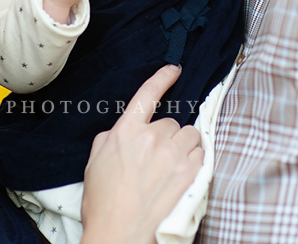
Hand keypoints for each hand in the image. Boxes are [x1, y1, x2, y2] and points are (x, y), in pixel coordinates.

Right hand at [81, 65, 202, 243]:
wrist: (120, 234)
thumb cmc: (104, 203)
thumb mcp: (95, 162)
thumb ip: (113, 138)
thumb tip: (125, 131)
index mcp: (126, 131)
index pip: (147, 94)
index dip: (162, 79)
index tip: (174, 70)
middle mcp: (152, 137)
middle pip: (172, 123)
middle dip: (168, 138)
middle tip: (157, 160)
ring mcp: (174, 154)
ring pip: (190, 136)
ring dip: (184, 148)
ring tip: (171, 169)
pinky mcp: (191, 172)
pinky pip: (201, 155)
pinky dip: (195, 162)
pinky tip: (181, 178)